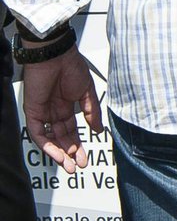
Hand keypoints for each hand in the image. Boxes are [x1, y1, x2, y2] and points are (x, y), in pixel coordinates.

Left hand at [21, 46, 103, 169]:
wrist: (56, 54)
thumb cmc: (71, 66)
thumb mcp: (88, 93)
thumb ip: (93, 113)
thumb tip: (99, 130)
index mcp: (67, 105)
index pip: (72, 131)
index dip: (79, 145)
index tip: (85, 157)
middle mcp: (54, 111)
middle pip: (61, 138)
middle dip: (70, 153)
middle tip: (77, 166)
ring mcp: (43, 112)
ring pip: (49, 139)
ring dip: (59, 154)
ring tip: (68, 165)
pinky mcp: (33, 111)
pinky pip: (38, 133)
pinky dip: (48, 145)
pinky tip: (59, 154)